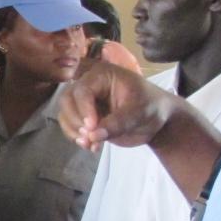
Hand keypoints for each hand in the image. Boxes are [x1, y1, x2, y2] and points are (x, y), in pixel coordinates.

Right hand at [59, 61, 176, 151]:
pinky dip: (76, 137)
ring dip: (73, 131)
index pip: (83, 90)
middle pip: (67, 99)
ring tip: (90, 144)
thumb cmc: (151, 107)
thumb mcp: (138, 113)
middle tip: (89, 136)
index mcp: (103, 75)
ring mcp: (86, 102)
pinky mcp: (85, 117)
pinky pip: (70, 125)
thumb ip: (116, 123)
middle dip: (75, 120)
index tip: (92, 128)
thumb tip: (93, 136)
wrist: (156, 120)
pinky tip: (91, 146)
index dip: (84, 109)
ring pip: (65, 113)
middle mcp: (90, 85)